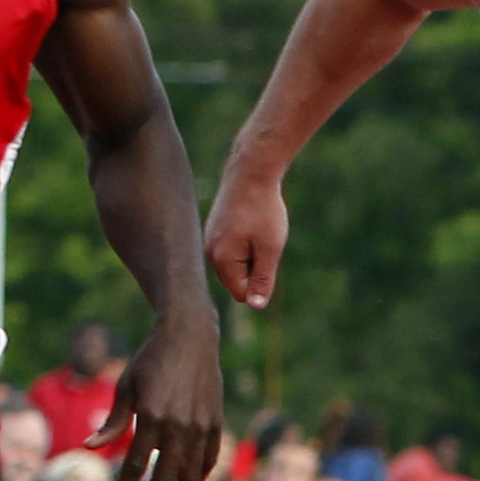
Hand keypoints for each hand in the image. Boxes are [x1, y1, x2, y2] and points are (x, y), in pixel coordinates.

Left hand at [104, 310, 224, 480]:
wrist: (191, 336)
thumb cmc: (151, 360)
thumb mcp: (126, 387)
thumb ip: (113, 422)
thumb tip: (90, 448)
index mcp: (152, 417)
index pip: (135, 467)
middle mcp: (180, 426)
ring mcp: (202, 426)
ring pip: (190, 478)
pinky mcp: (216, 423)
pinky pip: (208, 462)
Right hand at [205, 167, 288, 308]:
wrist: (251, 173)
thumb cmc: (264, 210)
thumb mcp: (271, 248)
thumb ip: (263, 279)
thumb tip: (256, 307)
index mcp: (221, 260)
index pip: (242, 294)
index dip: (261, 283)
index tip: (268, 256)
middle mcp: (209, 253)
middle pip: (237, 281)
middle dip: (256, 269)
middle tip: (264, 241)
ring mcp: (209, 241)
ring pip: (236, 266)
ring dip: (252, 256)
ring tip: (257, 231)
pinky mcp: (213, 232)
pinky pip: (232, 251)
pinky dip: (246, 244)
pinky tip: (251, 224)